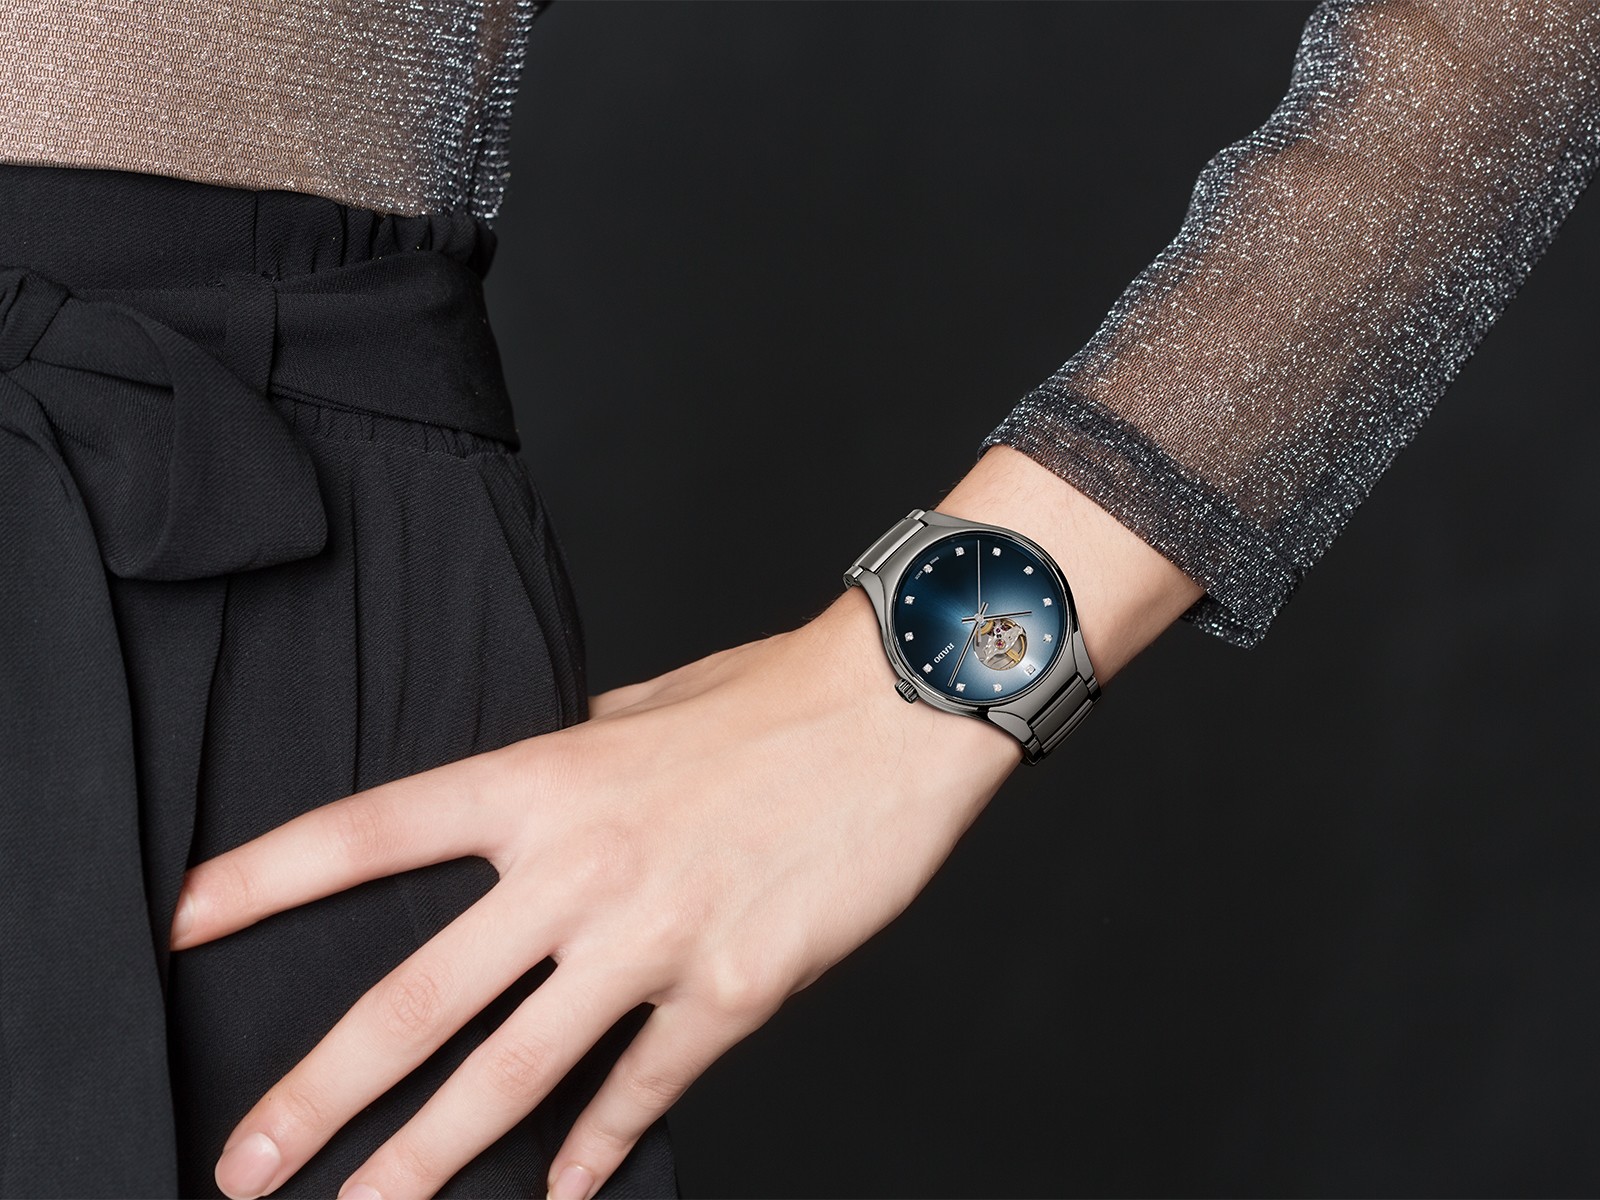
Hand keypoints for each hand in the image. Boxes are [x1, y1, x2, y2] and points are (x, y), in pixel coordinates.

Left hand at [170, 588, 1021, 1199]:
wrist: (897, 715)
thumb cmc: (770, 702)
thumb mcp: (639, 712)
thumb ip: (565, 764)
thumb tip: (520, 806)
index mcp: (545, 778)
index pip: (371, 832)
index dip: (264, 877)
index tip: (181, 922)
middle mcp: (581, 866)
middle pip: (418, 996)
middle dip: (318, 1092)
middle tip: (243, 1163)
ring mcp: (653, 937)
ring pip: (512, 1073)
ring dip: (427, 1160)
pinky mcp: (730, 992)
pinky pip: (639, 1091)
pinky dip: (595, 1152)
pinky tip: (561, 1196)